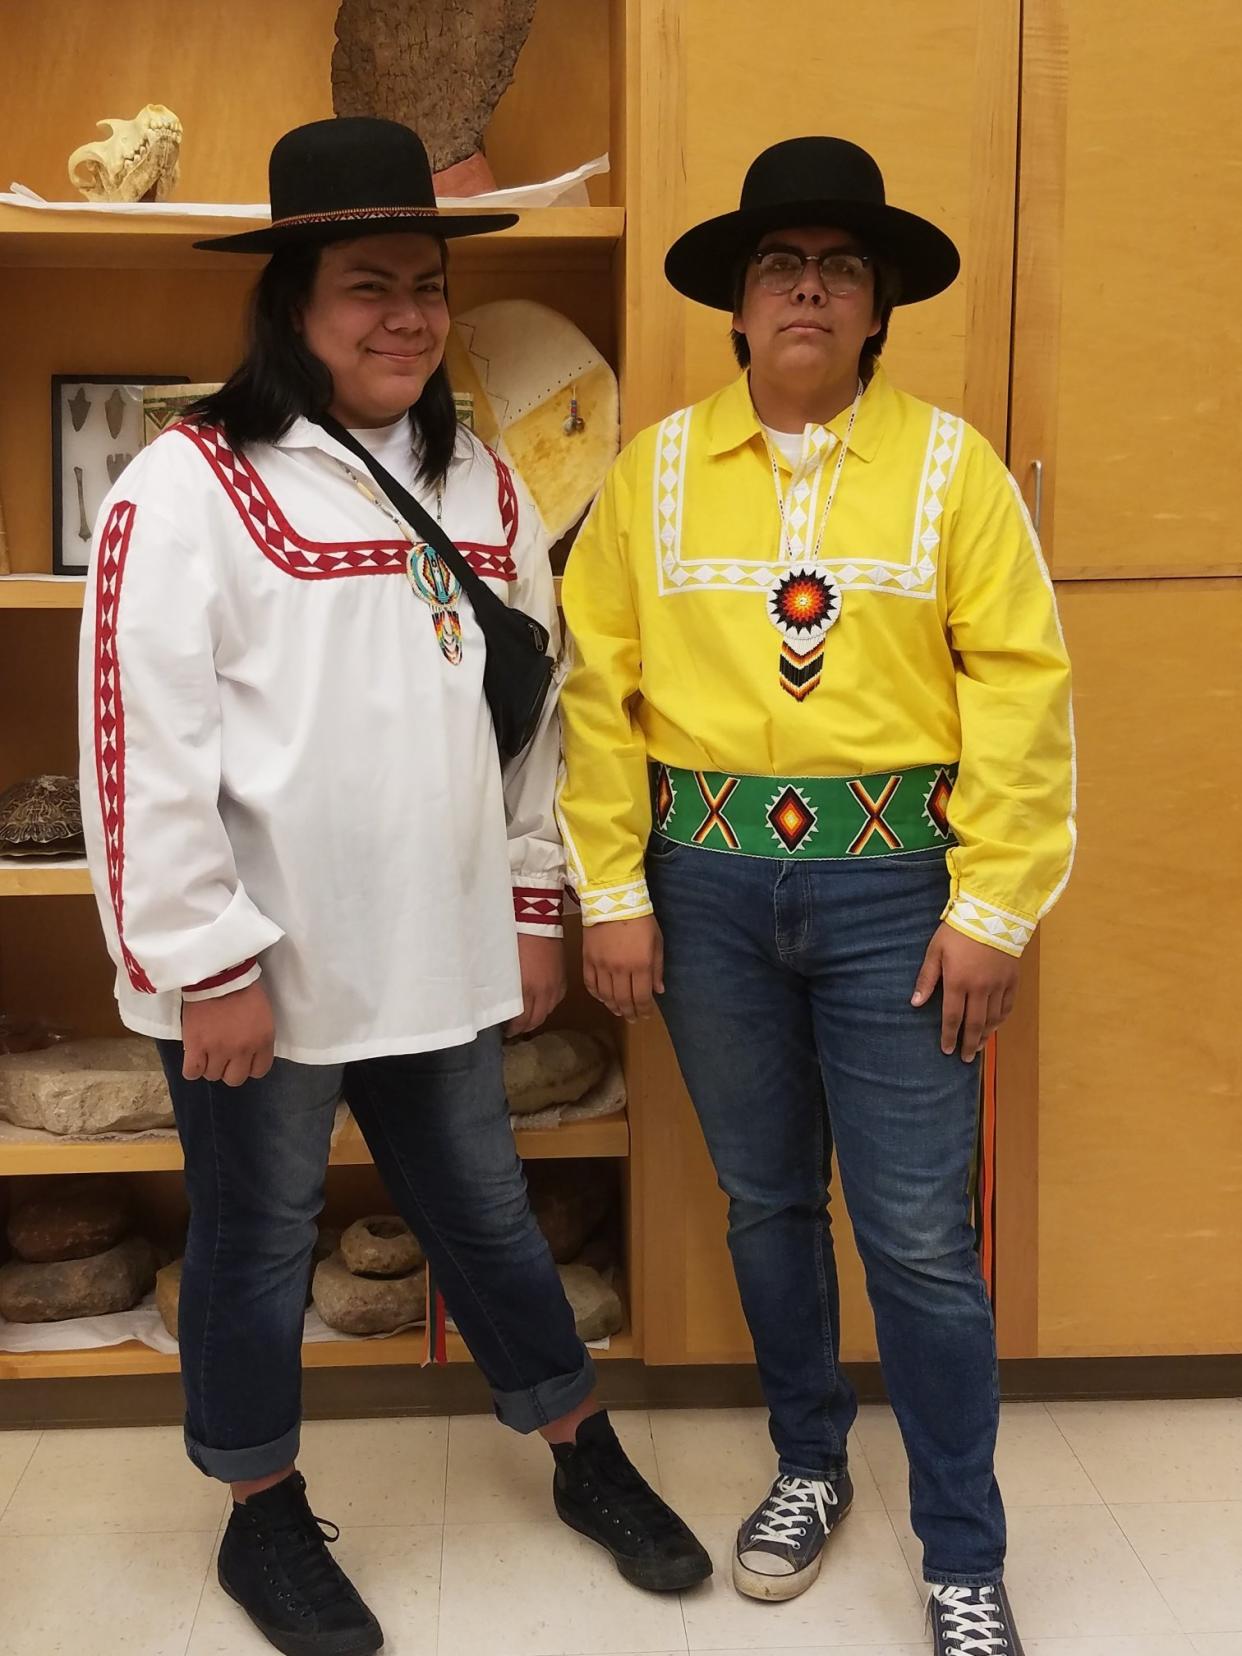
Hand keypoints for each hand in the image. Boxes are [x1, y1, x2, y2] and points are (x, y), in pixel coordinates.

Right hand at [181, 981, 275, 1085]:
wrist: (218, 974)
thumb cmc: (242, 988)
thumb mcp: (263, 1015)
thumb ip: (258, 1038)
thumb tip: (250, 1055)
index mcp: (263, 1040)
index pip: (259, 1071)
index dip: (249, 1066)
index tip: (241, 1058)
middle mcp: (242, 1050)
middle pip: (235, 1079)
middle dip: (229, 1069)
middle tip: (222, 1054)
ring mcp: (218, 1050)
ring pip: (213, 1076)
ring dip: (209, 1066)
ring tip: (206, 1050)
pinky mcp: (196, 1046)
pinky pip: (192, 1073)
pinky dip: (192, 1069)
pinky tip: (194, 1057)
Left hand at [507, 934, 567, 1035]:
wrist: (535, 921)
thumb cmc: (514, 940)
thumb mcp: (504, 967)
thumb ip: (504, 988)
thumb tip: (500, 1003)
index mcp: (526, 990)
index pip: (521, 1021)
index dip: (512, 1029)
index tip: (504, 1032)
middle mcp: (543, 992)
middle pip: (536, 1020)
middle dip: (524, 1028)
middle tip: (513, 1030)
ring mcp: (555, 985)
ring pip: (548, 1012)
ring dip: (537, 1018)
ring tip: (526, 1020)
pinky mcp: (562, 978)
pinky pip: (557, 999)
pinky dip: (548, 1005)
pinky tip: (541, 1005)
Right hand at [583, 915, 663, 1022]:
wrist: (612, 900)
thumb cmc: (640, 920)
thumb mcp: (657, 942)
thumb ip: (657, 968)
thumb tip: (658, 991)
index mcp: (640, 965)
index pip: (642, 997)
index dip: (644, 1010)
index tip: (646, 1015)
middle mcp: (620, 970)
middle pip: (623, 1000)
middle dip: (629, 1013)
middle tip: (632, 1018)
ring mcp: (602, 966)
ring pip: (606, 996)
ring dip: (613, 1007)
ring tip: (618, 1011)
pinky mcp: (588, 960)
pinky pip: (590, 984)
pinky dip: (596, 994)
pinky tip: (602, 998)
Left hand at [911, 923, 1019, 1061]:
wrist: (993, 914)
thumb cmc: (958, 931)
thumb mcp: (935, 951)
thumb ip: (926, 978)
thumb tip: (915, 1003)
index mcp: (957, 982)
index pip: (952, 1017)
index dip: (949, 1036)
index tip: (947, 1050)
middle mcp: (980, 989)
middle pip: (974, 1024)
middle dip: (968, 1044)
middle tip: (965, 1059)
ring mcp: (999, 985)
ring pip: (993, 1019)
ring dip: (985, 1035)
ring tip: (979, 1047)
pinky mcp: (1012, 980)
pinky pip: (1007, 1006)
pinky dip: (1001, 1020)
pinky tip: (995, 1027)